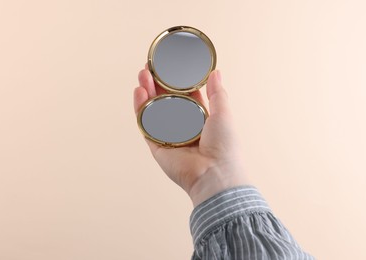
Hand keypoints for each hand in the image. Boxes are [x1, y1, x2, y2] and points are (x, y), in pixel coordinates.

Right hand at [133, 67, 250, 205]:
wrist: (215, 173)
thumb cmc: (225, 145)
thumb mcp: (223, 113)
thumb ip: (217, 93)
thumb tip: (216, 72)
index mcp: (199, 119)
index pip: (184, 96)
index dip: (175, 82)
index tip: (167, 67)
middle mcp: (182, 127)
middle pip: (165, 101)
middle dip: (156, 84)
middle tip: (150, 68)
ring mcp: (168, 136)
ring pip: (153, 111)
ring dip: (146, 92)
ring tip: (142, 75)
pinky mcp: (157, 146)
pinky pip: (146, 125)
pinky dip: (141, 109)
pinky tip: (140, 92)